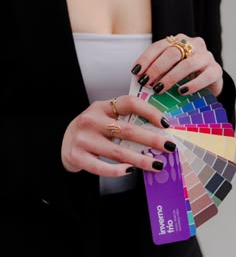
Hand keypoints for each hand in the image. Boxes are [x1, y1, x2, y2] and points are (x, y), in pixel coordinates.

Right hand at [61, 95, 175, 175]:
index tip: (165, 124)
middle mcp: (91, 119)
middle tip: (169, 147)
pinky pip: (101, 166)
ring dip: (141, 160)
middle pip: (127, 129)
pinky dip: (118, 170)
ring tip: (157, 165)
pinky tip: (130, 170)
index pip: (129, 102)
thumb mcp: (104, 117)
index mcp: (102, 107)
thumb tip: (157, 132)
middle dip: (152, 140)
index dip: (149, 111)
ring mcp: (83, 138)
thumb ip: (124, 120)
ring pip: (118, 151)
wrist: (64, 141)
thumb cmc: (92, 129)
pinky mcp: (77, 155)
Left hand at [131, 33, 222, 96]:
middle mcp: (193, 44)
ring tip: (159, 89)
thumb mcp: (170, 68)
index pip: (159, 46)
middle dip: (156, 68)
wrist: (209, 81)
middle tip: (146, 82)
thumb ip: (157, 70)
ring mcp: (206, 56)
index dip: (146, 59)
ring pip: (187, 64)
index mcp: (178, 41)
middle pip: (172, 53)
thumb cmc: (184, 75)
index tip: (135, 72)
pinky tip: (182, 92)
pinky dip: (192, 85)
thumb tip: (140, 79)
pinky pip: (205, 77)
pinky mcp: (216, 70)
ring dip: (170, 78)